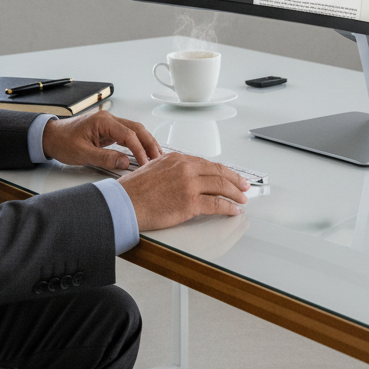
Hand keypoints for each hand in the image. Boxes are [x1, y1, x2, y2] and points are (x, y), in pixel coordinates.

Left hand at [41, 111, 161, 171]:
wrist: (50, 136)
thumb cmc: (62, 141)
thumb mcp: (82, 153)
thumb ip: (105, 158)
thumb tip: (124, 162)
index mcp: (103, 121)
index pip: (128, 134)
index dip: (139, 149)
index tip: (146, 162)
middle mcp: (108, 120)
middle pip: (136, 129)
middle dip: (149, 143)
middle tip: (159, 158)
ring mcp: (109, 125)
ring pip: (134, 131)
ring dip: (145, 143)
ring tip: (155, 157)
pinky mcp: (108, 131)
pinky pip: (127, 136)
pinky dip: (137, 144)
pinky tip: (143, 153)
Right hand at [117, 151, 249, 229]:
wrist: (125, 203)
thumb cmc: (134, 190)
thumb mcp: (154, 168)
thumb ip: (172, 170)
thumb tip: (185, 177)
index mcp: (177, 158)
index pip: (206, 163)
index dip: (222, 171)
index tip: (230, 176)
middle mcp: (185, 168)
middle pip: (218, 172)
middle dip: (234, 179)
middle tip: (244, 186)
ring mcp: (189, 184)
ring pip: (220, 186)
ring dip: (235, 193)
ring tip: (242, 199)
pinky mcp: (190, 202)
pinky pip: (216, 204)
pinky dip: (228, 207)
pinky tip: (233, 210)